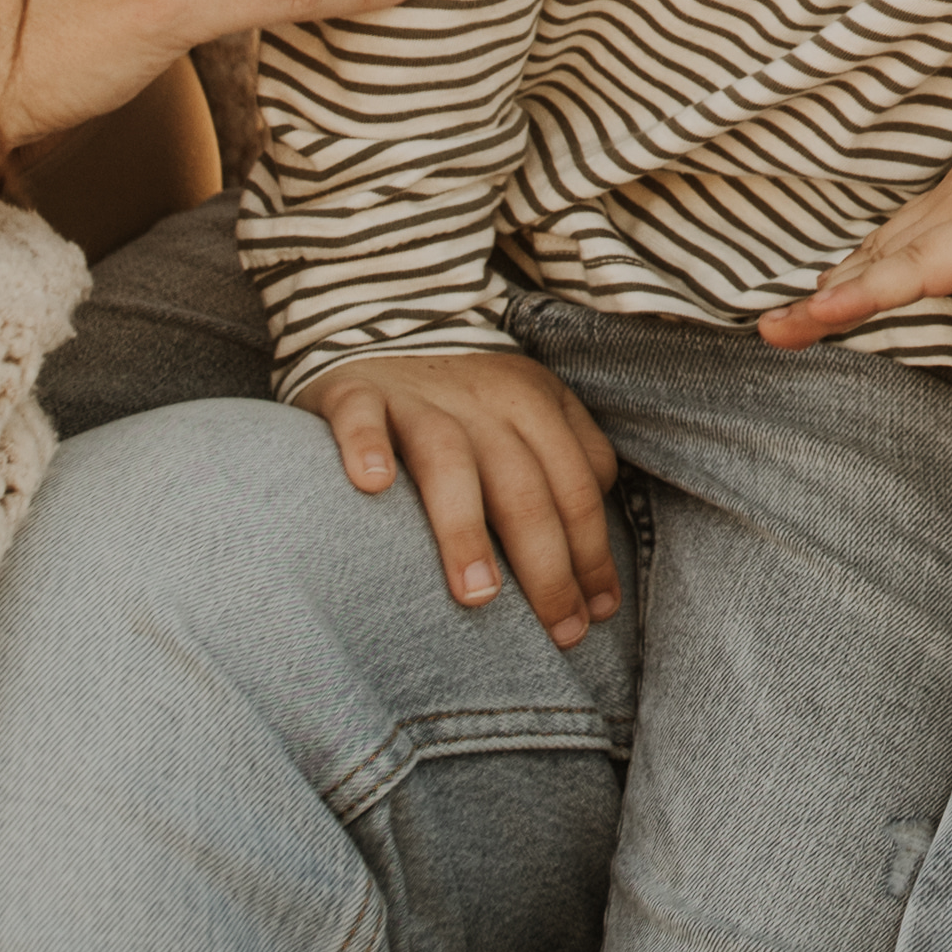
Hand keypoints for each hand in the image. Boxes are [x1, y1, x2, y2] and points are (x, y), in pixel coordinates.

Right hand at [298, 346, 623, 645]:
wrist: (382, 321)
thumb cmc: (465, 398)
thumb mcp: (532, 413)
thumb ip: (573, 462)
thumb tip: (595, 549)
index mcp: (535, 405)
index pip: (576, 486)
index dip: (592, 554)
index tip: (596, 616)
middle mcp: (482, 399)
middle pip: (524, 486)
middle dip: (547, 565)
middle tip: (558, 630)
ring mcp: (417, 397)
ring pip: (449, 459)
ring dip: (466, 529)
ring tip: (478, 596)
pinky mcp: (355, 393)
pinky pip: (361, 417)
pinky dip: (367, 448)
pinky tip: (373, 487)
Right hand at [759, 101, 951, 385]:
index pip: (927, 263)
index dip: (871, 292)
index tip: (817, 313)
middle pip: (887, 253)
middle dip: (827, 295)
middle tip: (771, 331)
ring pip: (886, 239)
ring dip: (836, 278)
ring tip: (784, 320)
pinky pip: (900, 227)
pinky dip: (863, 257)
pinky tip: (841, 279)